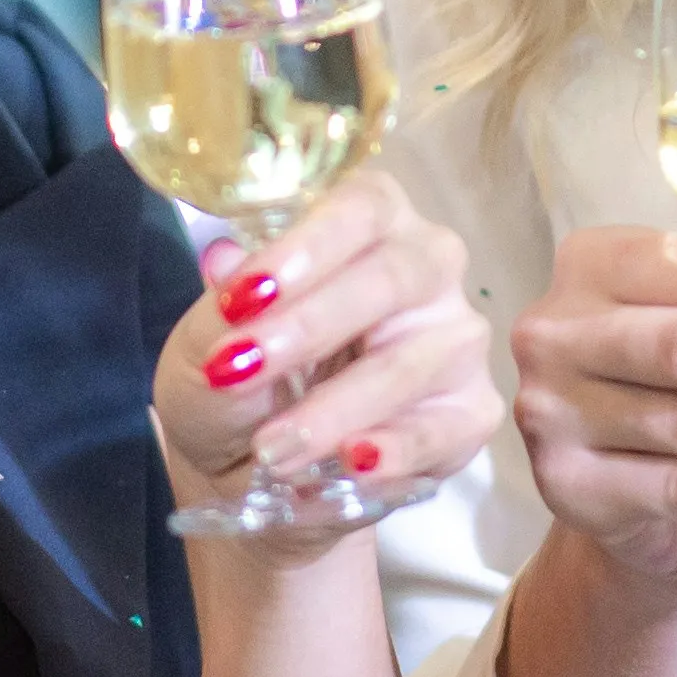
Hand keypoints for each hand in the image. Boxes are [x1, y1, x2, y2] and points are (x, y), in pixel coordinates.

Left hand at [155, 179, 499, 529]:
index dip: (307, 248)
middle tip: (242, 371)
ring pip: (411, 363)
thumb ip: (219, 310)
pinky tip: (354, 464)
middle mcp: (426, 267)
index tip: (245, 295)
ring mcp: (455, 340)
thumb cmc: (238, 381)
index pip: (359, 208)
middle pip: (394, 276)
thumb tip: (225, 262)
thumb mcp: (206, 346)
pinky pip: (445, 429)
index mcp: (367, 223)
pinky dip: (396, 450)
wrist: (249, 468)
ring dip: (336, 408)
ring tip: (272, 448)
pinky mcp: (470, 413)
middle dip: (312, 326)